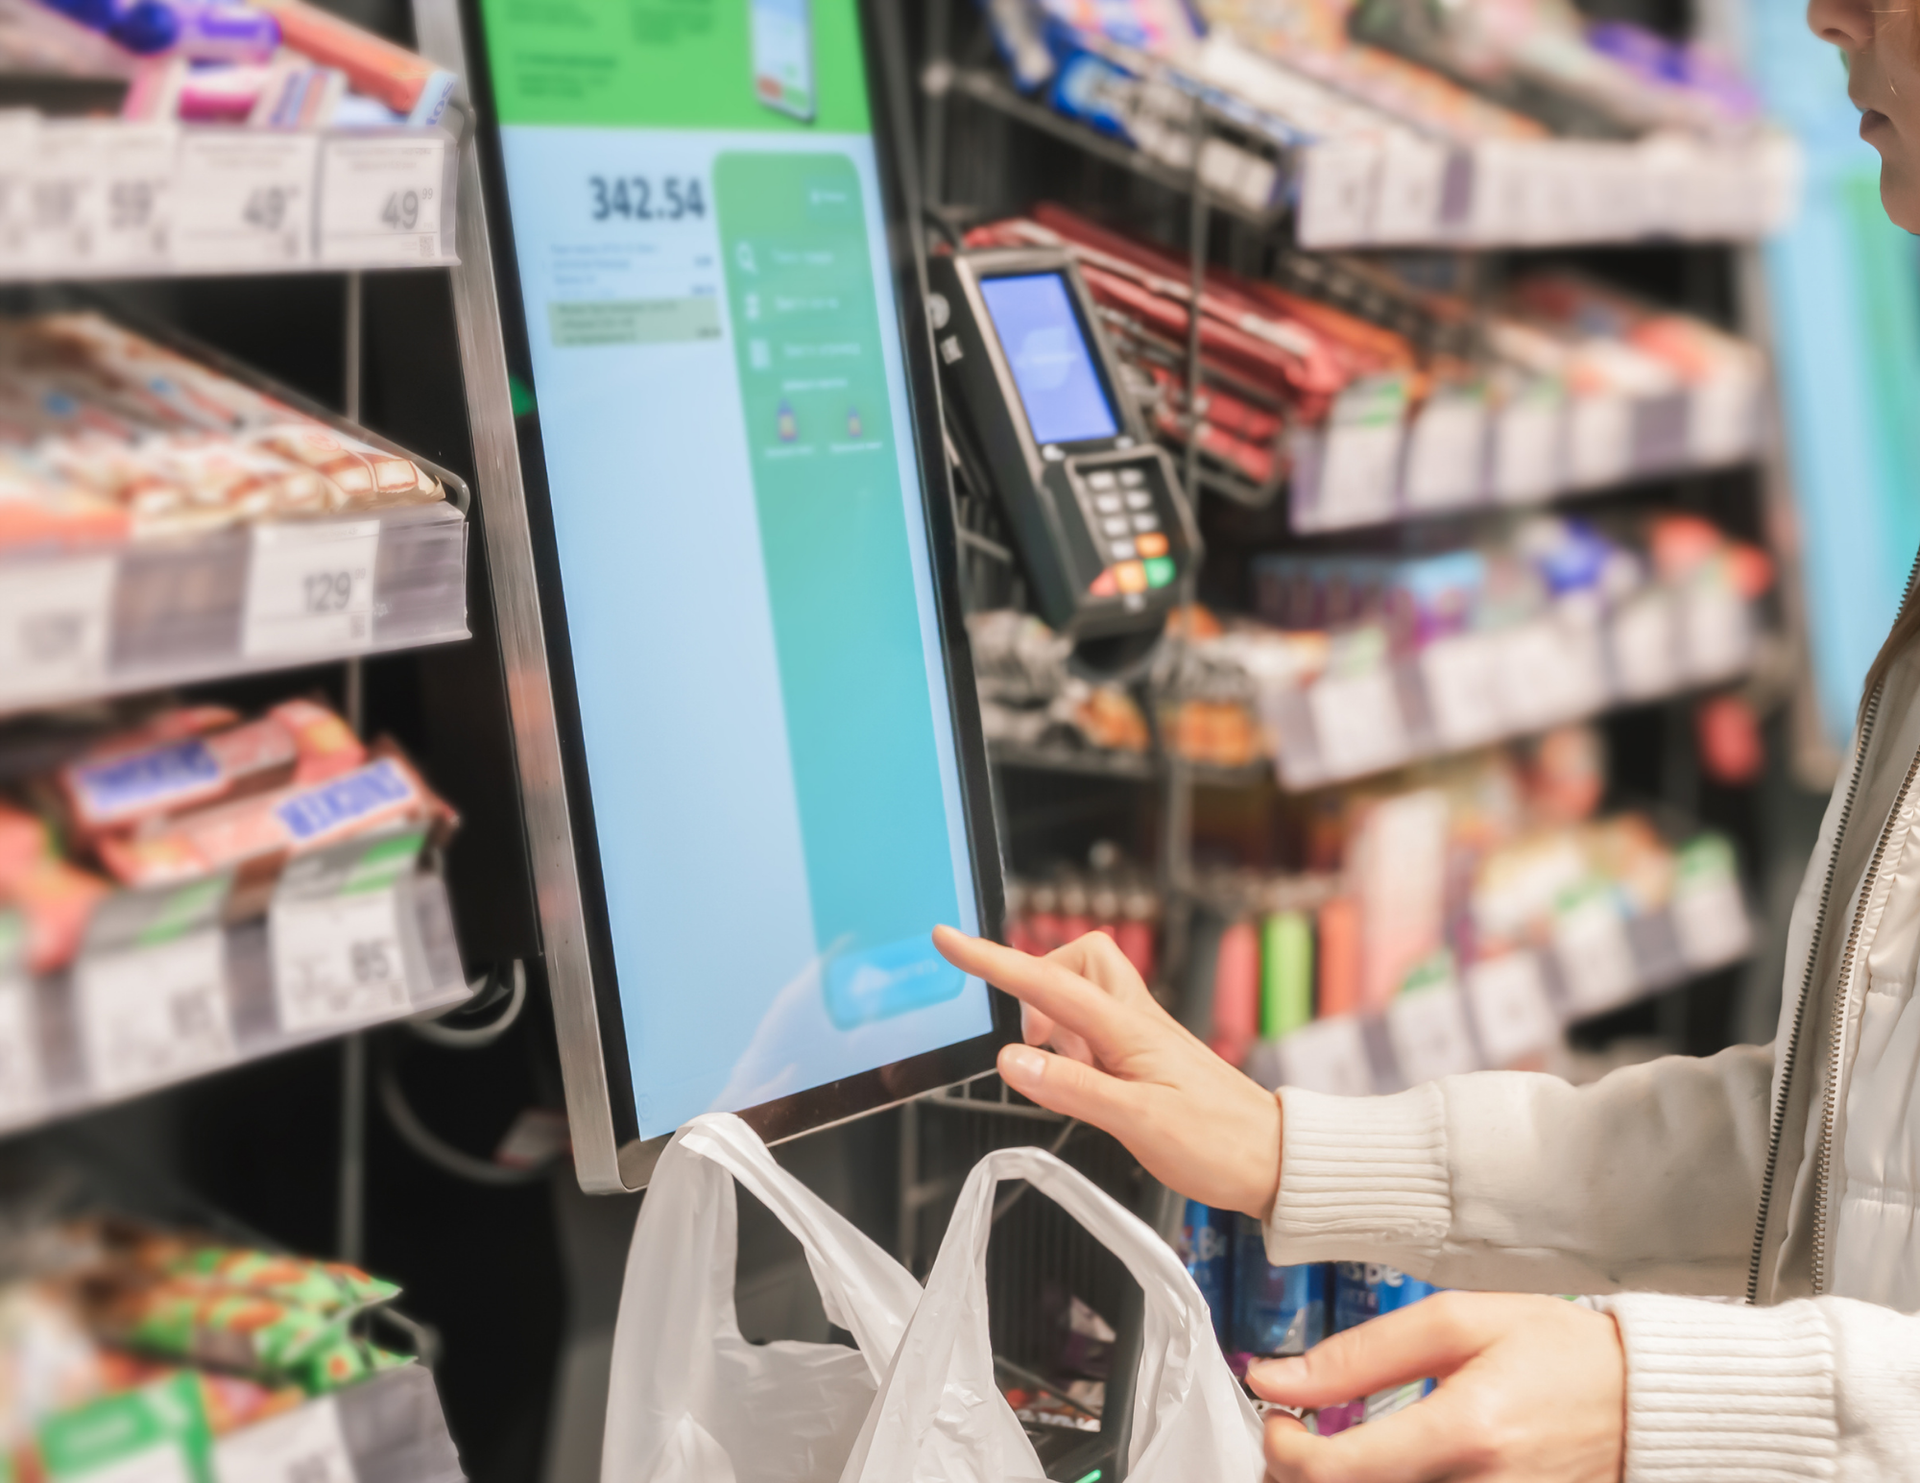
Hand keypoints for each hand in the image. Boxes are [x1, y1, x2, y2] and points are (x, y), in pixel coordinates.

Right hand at [931, 925, 1282, 1218]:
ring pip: (1086, 998)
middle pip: (1075, 962)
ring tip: (1064, 1076)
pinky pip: (1098, 1033)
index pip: (1046, 984)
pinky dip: (1078, 1051)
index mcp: (1129, 1029)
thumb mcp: (1138, 1123)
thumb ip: (1072, 1087)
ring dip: (1058, 1025)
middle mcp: (1136, 1022)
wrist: (1278, 1161)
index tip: (949, 941)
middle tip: (1027, 1037)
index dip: (992, 960)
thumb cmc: (1221, 1144)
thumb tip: (1011, 1060)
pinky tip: (1089, 1088)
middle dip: (1037, 983)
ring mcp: (1144, 1038)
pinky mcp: (1149, 1059)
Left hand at [1250, 1291, 1624, 1482]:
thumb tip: (1275, 1377)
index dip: (1283, 1449)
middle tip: (1296, 1438)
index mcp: (1467, 1432)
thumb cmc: (1559, 1353)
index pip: (1336, 1473)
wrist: (1650, 1404)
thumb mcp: (1458, 1323)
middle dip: (1297, 1477)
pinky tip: (1377, 1470)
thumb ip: (1359, 1354)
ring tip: (1332, 1456)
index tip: (1279, 1416)